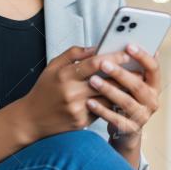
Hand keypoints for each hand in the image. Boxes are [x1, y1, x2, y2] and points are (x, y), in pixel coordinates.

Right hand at [15, 45, 129, 140]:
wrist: (31, 120)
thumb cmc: (44, 90)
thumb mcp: (53, 66)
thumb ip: (73, 53)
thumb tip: (95, 47)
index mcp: (64, 75)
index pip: (94, 63)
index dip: (113, 57)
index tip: (128, 53)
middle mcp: (71, 92)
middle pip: (104, 81)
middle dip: (124, 74)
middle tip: (139, 68)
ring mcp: (77, 109)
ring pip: (107, 97)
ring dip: (122, 90)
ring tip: (135, 82)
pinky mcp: (81, 122)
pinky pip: (102, 110)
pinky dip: (112, 103)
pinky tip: (122, 97)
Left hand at [84, 44, 160, 146]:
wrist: (126, 130)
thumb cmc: (127, 98)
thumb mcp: (132, 83)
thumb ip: (131, 67)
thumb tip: (126, 41)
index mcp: (154, 85)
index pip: (153, 68)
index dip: (143, 56)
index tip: (128, 45)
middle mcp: (152, 100)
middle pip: (138, 85)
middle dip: (120, 73)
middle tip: (103, 63)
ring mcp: (142, 116)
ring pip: (125, 102)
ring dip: (108, 90)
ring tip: (93, 80)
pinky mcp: (130, 128)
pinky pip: (115, 118)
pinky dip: (101, 110)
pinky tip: (89, 102)